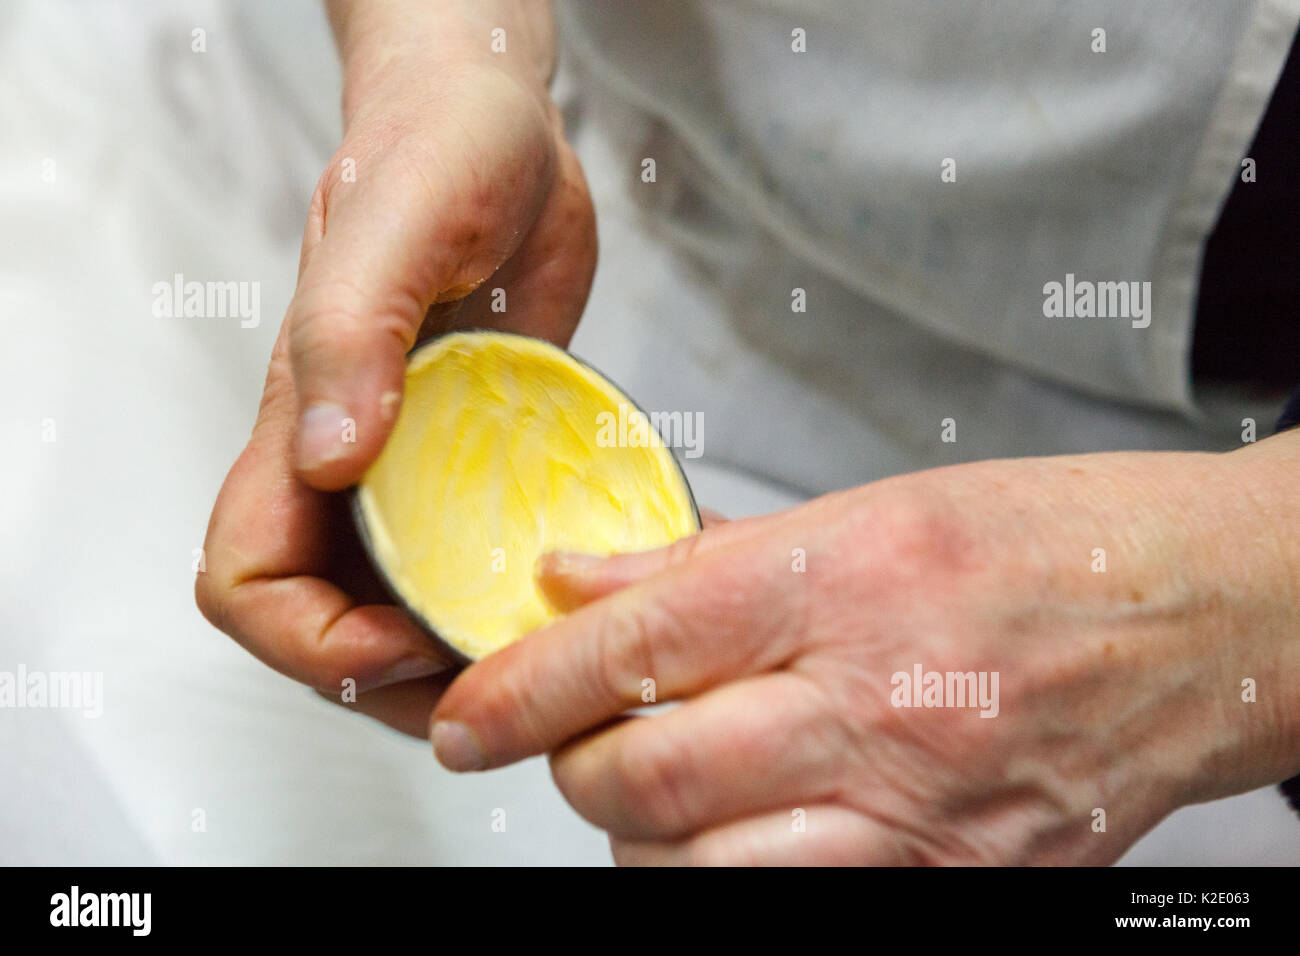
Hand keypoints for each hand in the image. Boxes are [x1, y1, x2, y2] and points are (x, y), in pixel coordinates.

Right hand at [196, 0, 595, 734]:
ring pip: (404, 610)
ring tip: (544, 662)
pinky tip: (576, 602)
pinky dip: (512, 602)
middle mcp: (352, 467)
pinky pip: (477, 561)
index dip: (311, 641)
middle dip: (396, 681)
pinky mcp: (478, 464)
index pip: (250, 582)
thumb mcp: (396, 227)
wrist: (504, 141)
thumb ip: (351, 333)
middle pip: (330, 626)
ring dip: (461, 657)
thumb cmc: (438, 155)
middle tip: (501, 676)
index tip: (407, 637)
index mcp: (303, 425)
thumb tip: (330, 459)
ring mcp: (416, 472)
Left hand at [431, 440, 1299, 862]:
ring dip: (634, 837)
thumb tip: (580, 580)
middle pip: (646, 772)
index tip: (468, 710)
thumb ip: (709, 560)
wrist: (1204, 618)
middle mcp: (880, 704)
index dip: (523, 684)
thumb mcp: (872, 508)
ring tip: (642, 787)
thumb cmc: (1051, 544)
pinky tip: (730, 831)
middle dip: (568, 764)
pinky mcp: (957, 880)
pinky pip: (794, 905)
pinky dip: (726, 875)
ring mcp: (922, 812)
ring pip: (698, 868)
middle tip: (558, 739)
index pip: (637, 642)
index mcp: (849, 579)